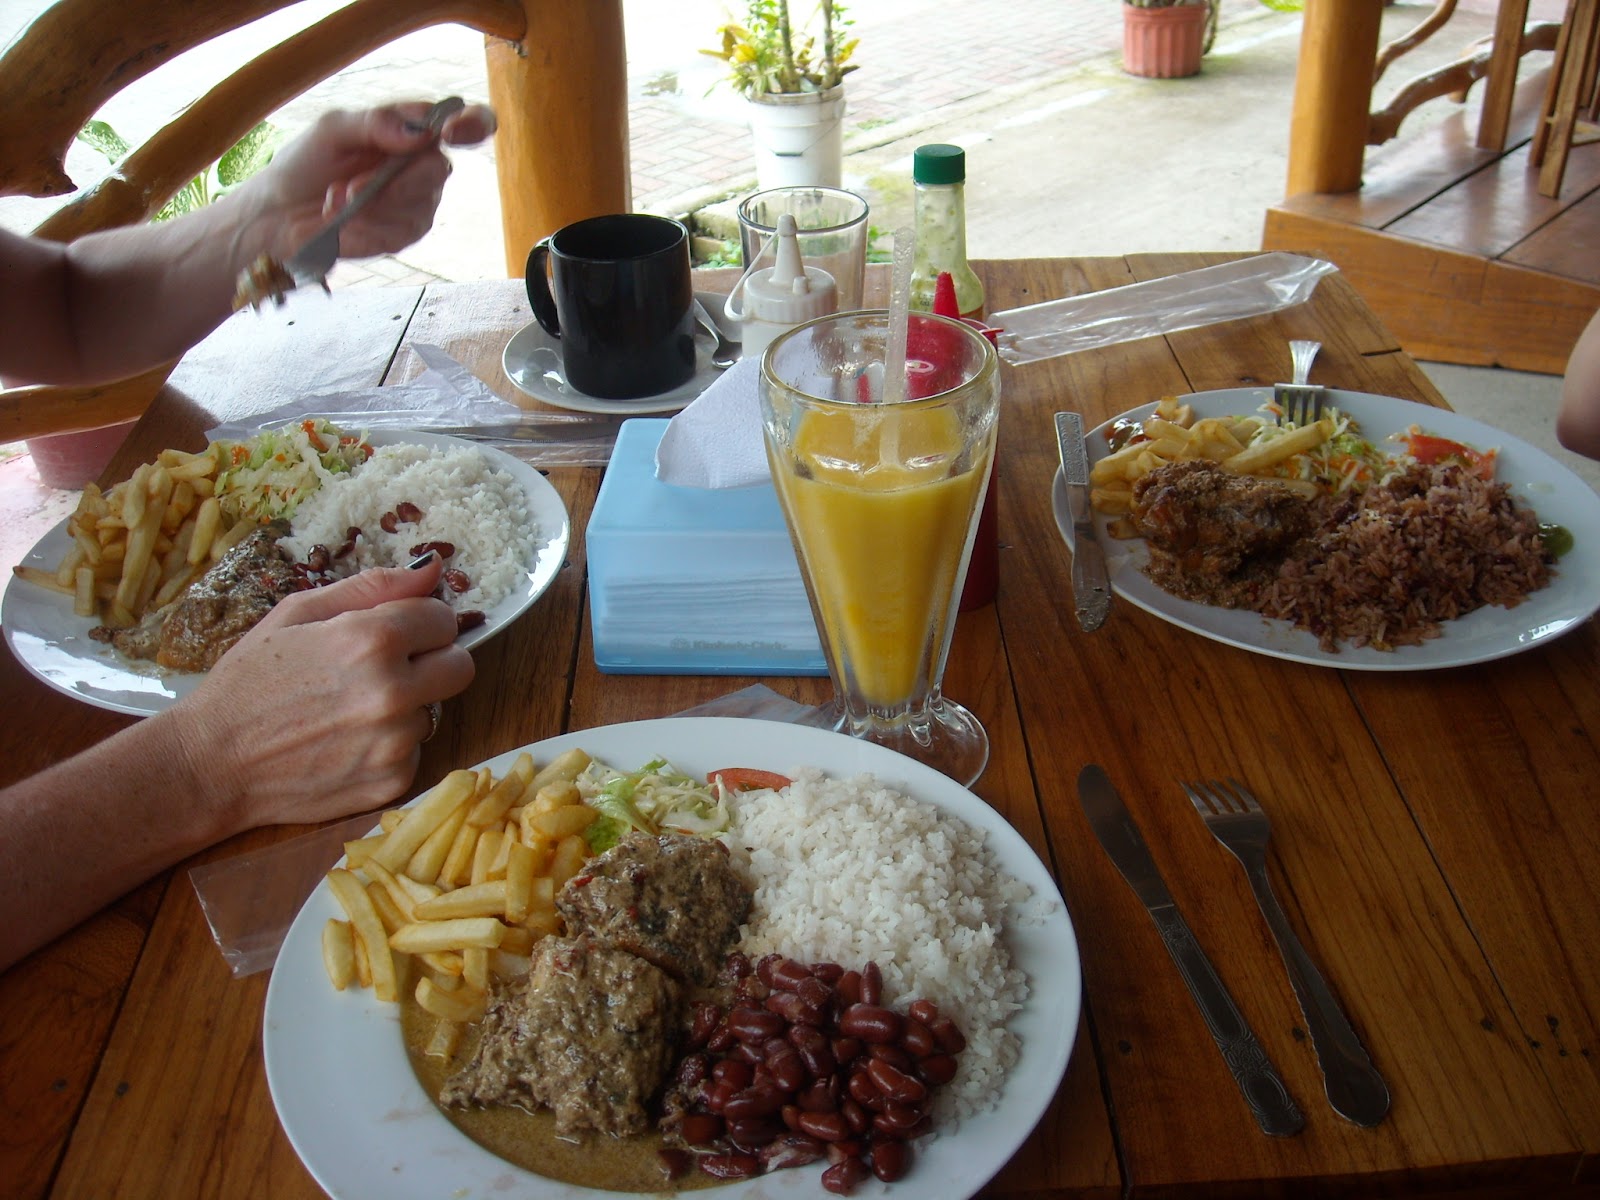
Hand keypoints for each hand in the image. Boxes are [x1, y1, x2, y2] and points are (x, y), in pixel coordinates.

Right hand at [166, 554, 474, 831]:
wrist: (211, 763)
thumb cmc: (249, 681)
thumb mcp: (297, 614)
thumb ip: (373, 587)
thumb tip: (434, 566)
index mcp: (373, 640)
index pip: (443, 619)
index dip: (419, 623)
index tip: (396, 632)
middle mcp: (393, 692)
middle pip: (460, 667)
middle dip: (432, 662)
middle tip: (386, 668)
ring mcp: (396, 742)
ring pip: (433, 711)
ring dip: (405, 707)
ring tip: (347, 710)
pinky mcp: (392, 782)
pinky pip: (414, 752)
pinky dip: (389, 746)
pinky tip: (345, 743)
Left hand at [255, 101, 496, 260]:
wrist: (278, 213)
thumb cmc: (306, 164)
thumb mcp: (332, 130)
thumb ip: (375, 122)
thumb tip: (419, 133)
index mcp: (412, 129)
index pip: (466, 122)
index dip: (472, 124)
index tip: (449, 132)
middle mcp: (422, 165)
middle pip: (437, 169)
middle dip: (392, 181)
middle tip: (350, 188)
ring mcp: (417, 202)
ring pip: (415, 204)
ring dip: (368, 206)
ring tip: (333, 202)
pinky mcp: (403, 234)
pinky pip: (398, 233)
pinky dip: (364, 228)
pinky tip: (340, 223)